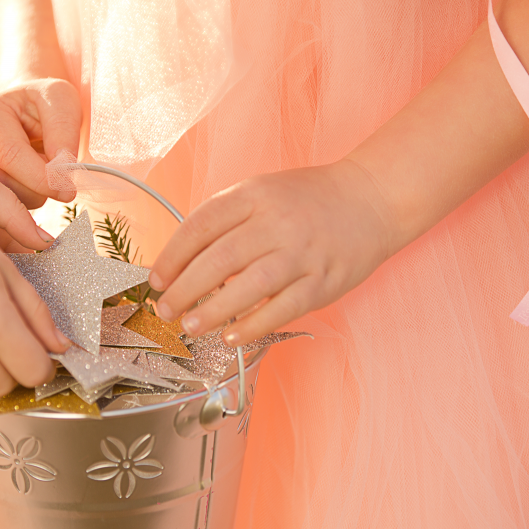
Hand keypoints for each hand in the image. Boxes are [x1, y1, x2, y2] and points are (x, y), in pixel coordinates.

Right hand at [0, 78, 81, 208]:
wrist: (30, 112)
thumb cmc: (45, 103)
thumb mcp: (60, 100)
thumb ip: (63, 129)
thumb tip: (61, 170)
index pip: (11, 156)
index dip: (42, 178)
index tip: (68, 190)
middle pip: (4, 185)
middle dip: (39, 189)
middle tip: (59, 176)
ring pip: (4, 205)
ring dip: (34, 197)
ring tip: (40, 172)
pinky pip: (4, 214)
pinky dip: (26, 206)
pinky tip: (31, 185)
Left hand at [148, 161, 396, 345]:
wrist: (371, 199)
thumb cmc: (307, 201)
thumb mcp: (261, 194)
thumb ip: (224, 223)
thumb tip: (180, 264)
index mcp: (253, 195)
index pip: (201, 226)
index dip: (172, 256)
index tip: (156, 279)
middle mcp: (276, 222)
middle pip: (219, 259)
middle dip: (184, 289)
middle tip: (165, 310)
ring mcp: (301, 252)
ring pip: (249, 285)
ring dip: (213, 310)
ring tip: (190, 326)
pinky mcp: (322, 280)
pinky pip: (284, 308)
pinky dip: (254, 324)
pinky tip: (231, 335)